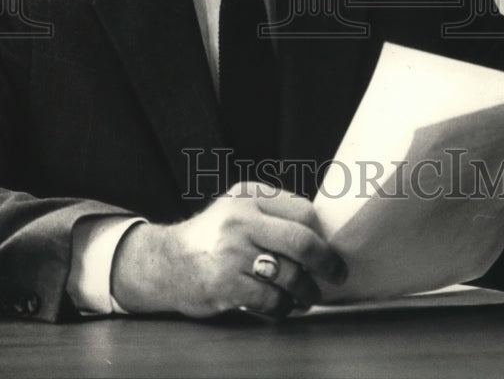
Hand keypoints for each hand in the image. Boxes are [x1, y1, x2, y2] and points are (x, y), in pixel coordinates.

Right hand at [111, 182, 346, 317]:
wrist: (166, 261)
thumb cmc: (214, 236)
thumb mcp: (239, 207)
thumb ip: (274, 211)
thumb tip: (322, 231)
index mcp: (250, 196)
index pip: (303, 211)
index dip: (320, 233)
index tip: (327, 248)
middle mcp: (241, 220)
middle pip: (302, 241)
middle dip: (327, 262)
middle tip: (337, 274)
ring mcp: (233, 252)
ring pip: (290, 275)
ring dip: (306, 292)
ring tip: (307, 296)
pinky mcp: (225, 283)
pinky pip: (271, 300)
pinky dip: (283, 307)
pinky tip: (282, 306)